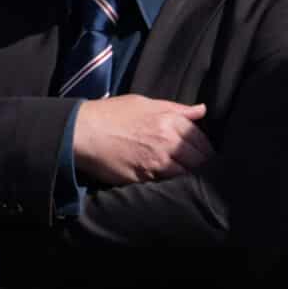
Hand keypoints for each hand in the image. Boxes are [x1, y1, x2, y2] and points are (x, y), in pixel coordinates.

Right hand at [70, 96, 211, 185]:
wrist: (81, 132)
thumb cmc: (110, 114)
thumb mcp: (144, 103)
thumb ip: (177, 109)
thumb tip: (202, 110)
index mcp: (170, 122)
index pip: (202, 141)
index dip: (206, 149)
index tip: (205, 155)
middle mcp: (166, 143)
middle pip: (199, 161)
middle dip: (203, 166)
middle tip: (201, 169)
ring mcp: (155, 164)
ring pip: (185, 176)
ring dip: (187, 177)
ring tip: (188, 178)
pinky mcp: (142, 179)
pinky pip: (164, 185)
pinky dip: (169, 184)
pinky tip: (167, 183)